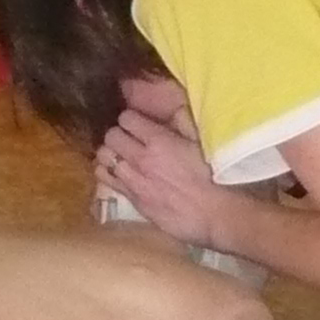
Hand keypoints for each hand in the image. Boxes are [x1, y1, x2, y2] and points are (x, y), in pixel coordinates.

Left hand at [95, 103, 225, 248]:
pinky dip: (108, 173)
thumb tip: (169, 105)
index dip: (131, 118)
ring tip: (122, 157)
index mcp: (160, 141)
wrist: (215, 214)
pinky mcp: (133, 200)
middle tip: (128, 139)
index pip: (127, 118)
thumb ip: (182, 120)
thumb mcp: (201, 140)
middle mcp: (142, 159)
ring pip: (104, 157)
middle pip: (111, 136)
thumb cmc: (214, 175)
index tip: (137, 123)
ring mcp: (135, 181)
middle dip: (118, 134)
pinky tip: (119, 174)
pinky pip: (106, 181)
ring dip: (111, 154)